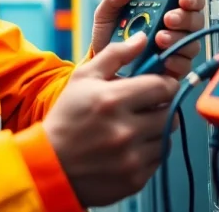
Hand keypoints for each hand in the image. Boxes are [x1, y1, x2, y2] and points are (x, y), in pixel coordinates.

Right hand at [44, 33, 179, 206]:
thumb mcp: (83, 78)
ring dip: (156, 129)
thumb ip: (115, 54)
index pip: (163, 86)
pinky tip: (130, 147)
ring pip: (166, 136)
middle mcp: (125, 130)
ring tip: (135, 127)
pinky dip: (149, 151)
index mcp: (113, 100)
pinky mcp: (135, 179)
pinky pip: (158, 159)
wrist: (48, 165)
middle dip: (161, 106)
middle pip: (170, 112)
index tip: (157, 86)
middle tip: (145, 107)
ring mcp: (131, 158)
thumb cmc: (66, 118)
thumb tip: (142, 39)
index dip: (164, 83)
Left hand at [89, 0, 205, 79]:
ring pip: (192, 42)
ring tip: (159, 38)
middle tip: (167, 18)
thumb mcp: (106, 15)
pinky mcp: (174, 70)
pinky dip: (176, 60)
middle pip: (195, 19)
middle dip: (184, 17)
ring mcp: (176, 49)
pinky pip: (185, 65)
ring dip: (177, 38)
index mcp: (164, 9)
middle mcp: (176, 28)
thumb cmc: (109, 37)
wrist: (100, 68)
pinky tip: (164, 58)